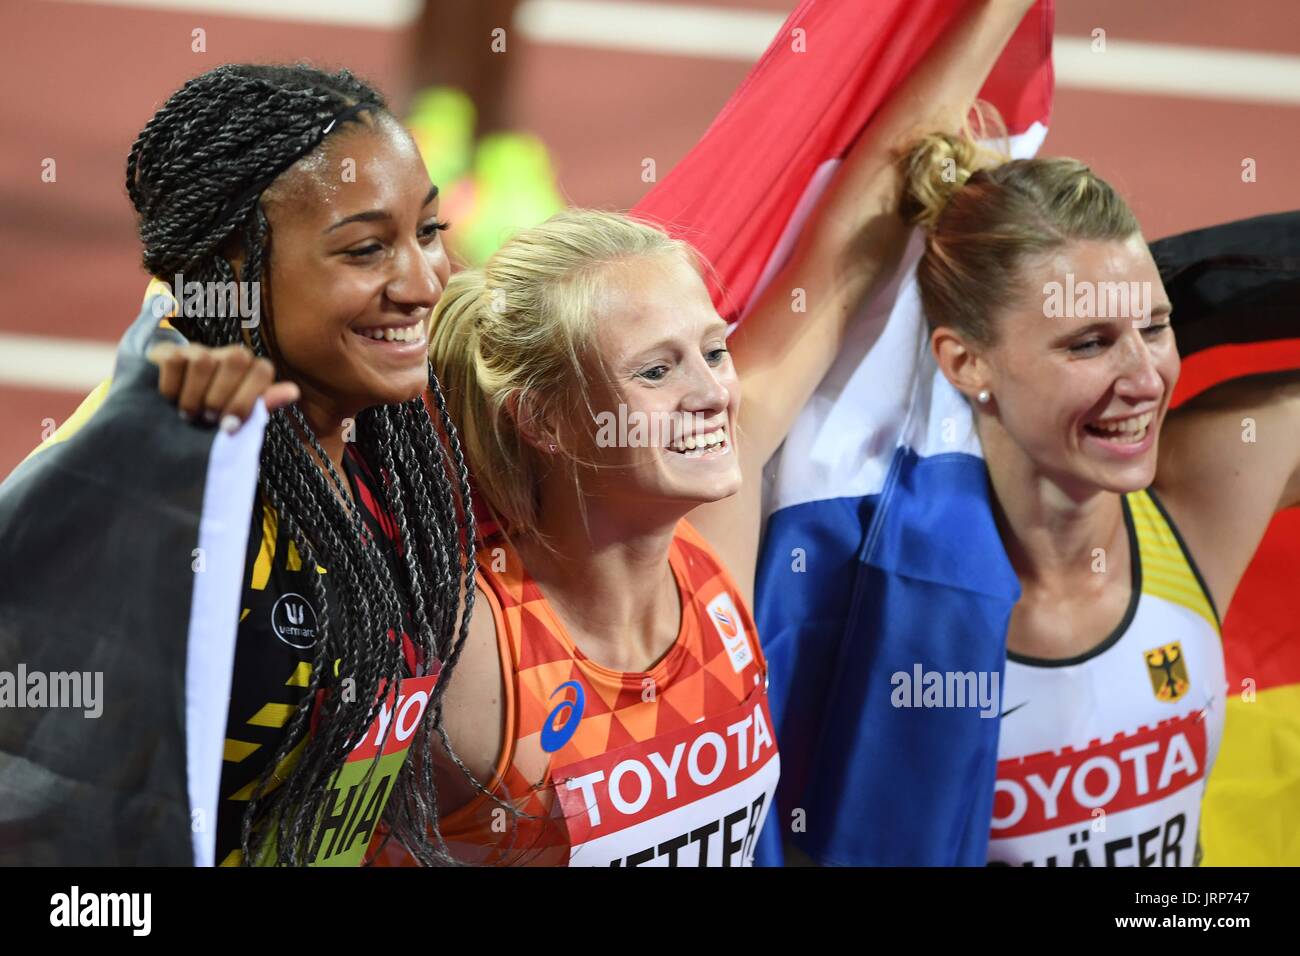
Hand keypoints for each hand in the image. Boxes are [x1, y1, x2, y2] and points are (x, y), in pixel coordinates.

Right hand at [149, 343, 299, 431]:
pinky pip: (174, 362)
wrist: (169, 414)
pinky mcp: (169, 352)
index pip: (262, 370)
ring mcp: (199, 351)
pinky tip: (171, 401)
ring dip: (194, 396)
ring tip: (189, 415)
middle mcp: (228, 356)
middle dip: (220, 397)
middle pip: (237, 358)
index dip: (247, 400)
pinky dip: (172, 388)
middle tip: (209, 418)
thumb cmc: (214, 419)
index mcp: (252, 371)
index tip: (230, 427)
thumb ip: (262, 406)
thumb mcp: (239, 420)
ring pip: (203, 360)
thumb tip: (293, 391)